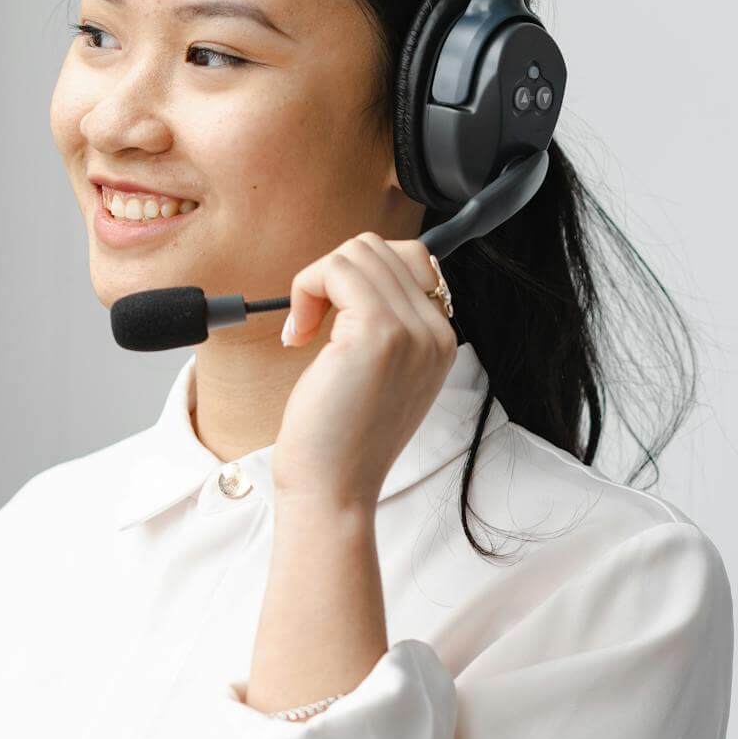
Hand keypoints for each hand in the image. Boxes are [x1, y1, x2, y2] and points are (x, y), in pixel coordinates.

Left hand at [275, 233, 456, 510]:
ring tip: (304, 331)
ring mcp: (411, 330)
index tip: (331, 322)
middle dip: (333, 276)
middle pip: (380, 248)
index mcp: (440, 342)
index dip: (358, 281)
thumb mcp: (377, 378)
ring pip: (357, 252)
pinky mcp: (377, 332)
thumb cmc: (342, 443)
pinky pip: (335, 269)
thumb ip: (384, 328)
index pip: (409, 262)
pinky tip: (297, 335)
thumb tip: (350, 279)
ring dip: (316, 283)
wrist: (334, 489)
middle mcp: (435, 332)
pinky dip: (305, 289)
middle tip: (311, 325)